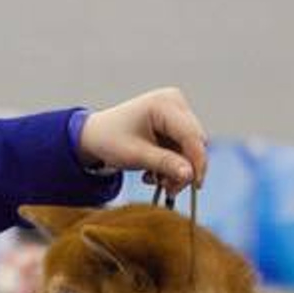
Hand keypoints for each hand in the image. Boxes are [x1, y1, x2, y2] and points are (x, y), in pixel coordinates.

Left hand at [77, 87, 207, 194]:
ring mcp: (176, 111)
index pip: (191, 135)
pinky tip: (155, 171)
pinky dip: (173, 164)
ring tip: (155, 180)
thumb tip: (190, 175)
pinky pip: (184, 148)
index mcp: (163, 104)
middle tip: (169, 190)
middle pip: (195, 142)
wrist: (96, 134)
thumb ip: (165, 164)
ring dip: (177, 169)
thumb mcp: (136, 155)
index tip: (195, 186)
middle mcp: (174, 102)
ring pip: (191, 148)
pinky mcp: (175, 122)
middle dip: (184, 169)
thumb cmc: (110, 140)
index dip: (197, 162)